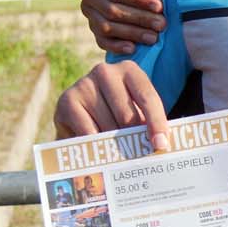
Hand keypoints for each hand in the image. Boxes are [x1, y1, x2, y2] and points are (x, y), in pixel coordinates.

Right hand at [54, 62, 170, 151]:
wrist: (82, 112)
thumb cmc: (117, 112)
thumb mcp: (136, 110)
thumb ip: (148, 122)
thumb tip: (161, 144)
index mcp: (129, 70)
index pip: (147, 98)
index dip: (157, 122)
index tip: (161, 144)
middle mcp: (105, 72)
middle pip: (127, 115)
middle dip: (134, 138)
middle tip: (139, 156)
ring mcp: (83, 85)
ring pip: (108, 127)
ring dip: (116, 145)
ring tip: (118, 155)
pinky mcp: (66, 101)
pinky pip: (88, 133)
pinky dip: (96, 147)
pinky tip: (100, 154)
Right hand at [78, 0, 164, 53]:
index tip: (160, 5)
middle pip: (111, 10)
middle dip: (139, 18)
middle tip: (163, 24)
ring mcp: (88, 9)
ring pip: (106, 26)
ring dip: (132, 34)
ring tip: (155, 37)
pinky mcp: (93, 24)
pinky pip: (100, 39)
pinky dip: (116, 46)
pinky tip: (134, 49)